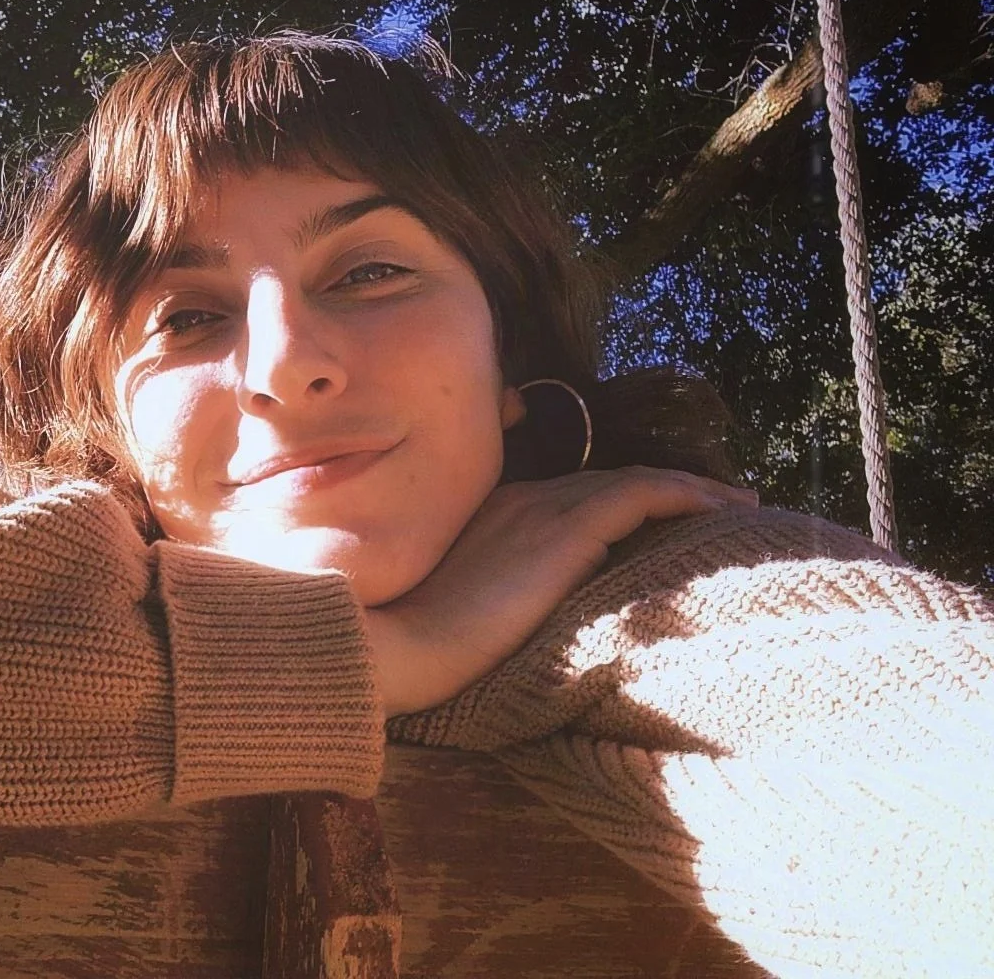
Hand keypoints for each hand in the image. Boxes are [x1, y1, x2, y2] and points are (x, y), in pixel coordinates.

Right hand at [362, 467, 757, 715]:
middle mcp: (519, 501)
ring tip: (734, 506)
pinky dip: (685, 494)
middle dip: (663, 492)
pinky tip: (723, 508)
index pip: (571, 498)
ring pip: (632, 482)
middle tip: (716, 507)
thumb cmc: (421, 652)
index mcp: (492, 520)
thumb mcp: (462, 616)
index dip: (623, 503)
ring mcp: (540, 509)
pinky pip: (642, 494)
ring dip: (688, 490)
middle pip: (606, 483)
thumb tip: (532, 627)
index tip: (662, 521)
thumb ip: (500, 602)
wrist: (401, 646)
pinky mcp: (565, 529)